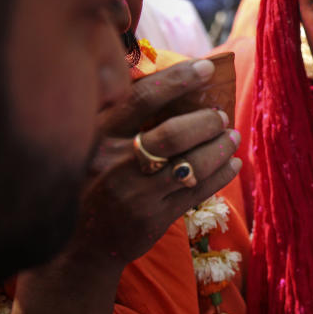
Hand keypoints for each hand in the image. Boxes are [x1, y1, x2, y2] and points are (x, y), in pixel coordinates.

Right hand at [66, 60, 240, 268]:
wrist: (80, 245)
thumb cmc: (95, 182)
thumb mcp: (98, 145)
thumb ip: (128, 119)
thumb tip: (181, 87)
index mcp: (100, 134)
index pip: (142, 98)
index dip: (178, 80)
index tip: (207, 68)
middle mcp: (114, 162)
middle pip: (172, 133)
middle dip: (206, 121)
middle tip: (222, 116)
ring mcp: (134, 193)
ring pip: (189, 165)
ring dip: (219, 148)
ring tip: (232, 137)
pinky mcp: (152, 218)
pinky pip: (196, 192)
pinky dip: (220, 175)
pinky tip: (231, 164)